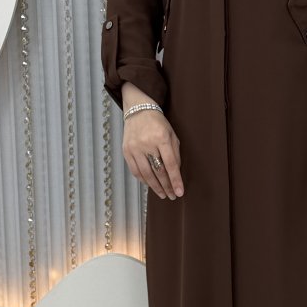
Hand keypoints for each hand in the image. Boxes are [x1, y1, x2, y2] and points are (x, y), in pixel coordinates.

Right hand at [122, 84, 183, 199]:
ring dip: (155, 187)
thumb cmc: (158, 123)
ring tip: (163, 194)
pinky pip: (135, 170)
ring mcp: (134, 148)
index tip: (180, 192)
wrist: (138, 110)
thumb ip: (175, 153)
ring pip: (146, 174)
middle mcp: (147, 143)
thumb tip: (176, 174)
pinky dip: (143, 180)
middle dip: (166, 186)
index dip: (176, 180)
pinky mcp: (126, 150)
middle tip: (172, 196)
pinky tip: (150, 185)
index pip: (170, 164)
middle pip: (158, 171)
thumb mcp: (172, 134)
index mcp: (161, 138)